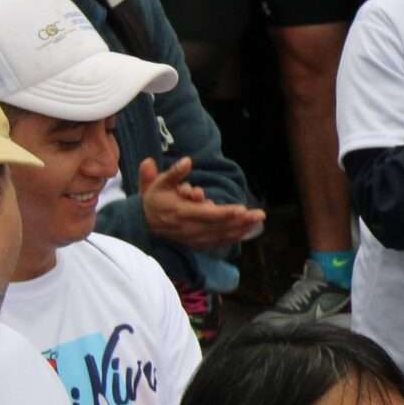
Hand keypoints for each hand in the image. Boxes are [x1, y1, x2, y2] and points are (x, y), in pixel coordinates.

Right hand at [138, 156, 265, 250]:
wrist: (144, 222)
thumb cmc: (155, 198)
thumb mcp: (160, 182)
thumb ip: (174, 172)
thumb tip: (188, 161)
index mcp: (180, 212)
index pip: (206, 215)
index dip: (224, 213)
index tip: (241, 209)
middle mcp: (188, 228)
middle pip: (218, 227)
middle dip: (240, 221)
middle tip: (259, 214)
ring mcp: (193, 238)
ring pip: (220, 236)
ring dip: (241, 229)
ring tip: (258, 221)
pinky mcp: (196, 243)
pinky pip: (217, 242)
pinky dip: (233, 238)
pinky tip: (247, 231)